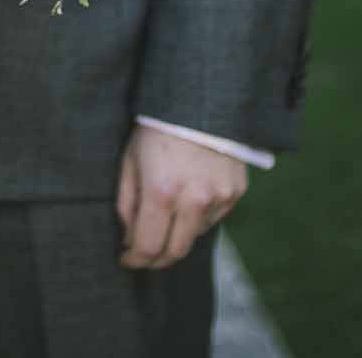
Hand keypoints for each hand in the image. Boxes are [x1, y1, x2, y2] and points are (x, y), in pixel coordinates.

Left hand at [115, 124, 246, 269]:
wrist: (200, 102)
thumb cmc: (156, 129)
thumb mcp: (130, 161)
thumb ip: (127, 203)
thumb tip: (128, 237)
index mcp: (161, 191)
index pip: (148, 246)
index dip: (135, 259)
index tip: (126, 259)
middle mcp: (193, 200)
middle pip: (175, 251)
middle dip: (156, 260)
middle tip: (144, 257)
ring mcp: (218, 197)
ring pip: (194, 235)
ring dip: (177, 232)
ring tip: (167, 213)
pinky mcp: (235, 193)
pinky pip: (213, 217)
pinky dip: (197, 216)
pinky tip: (189, 196)